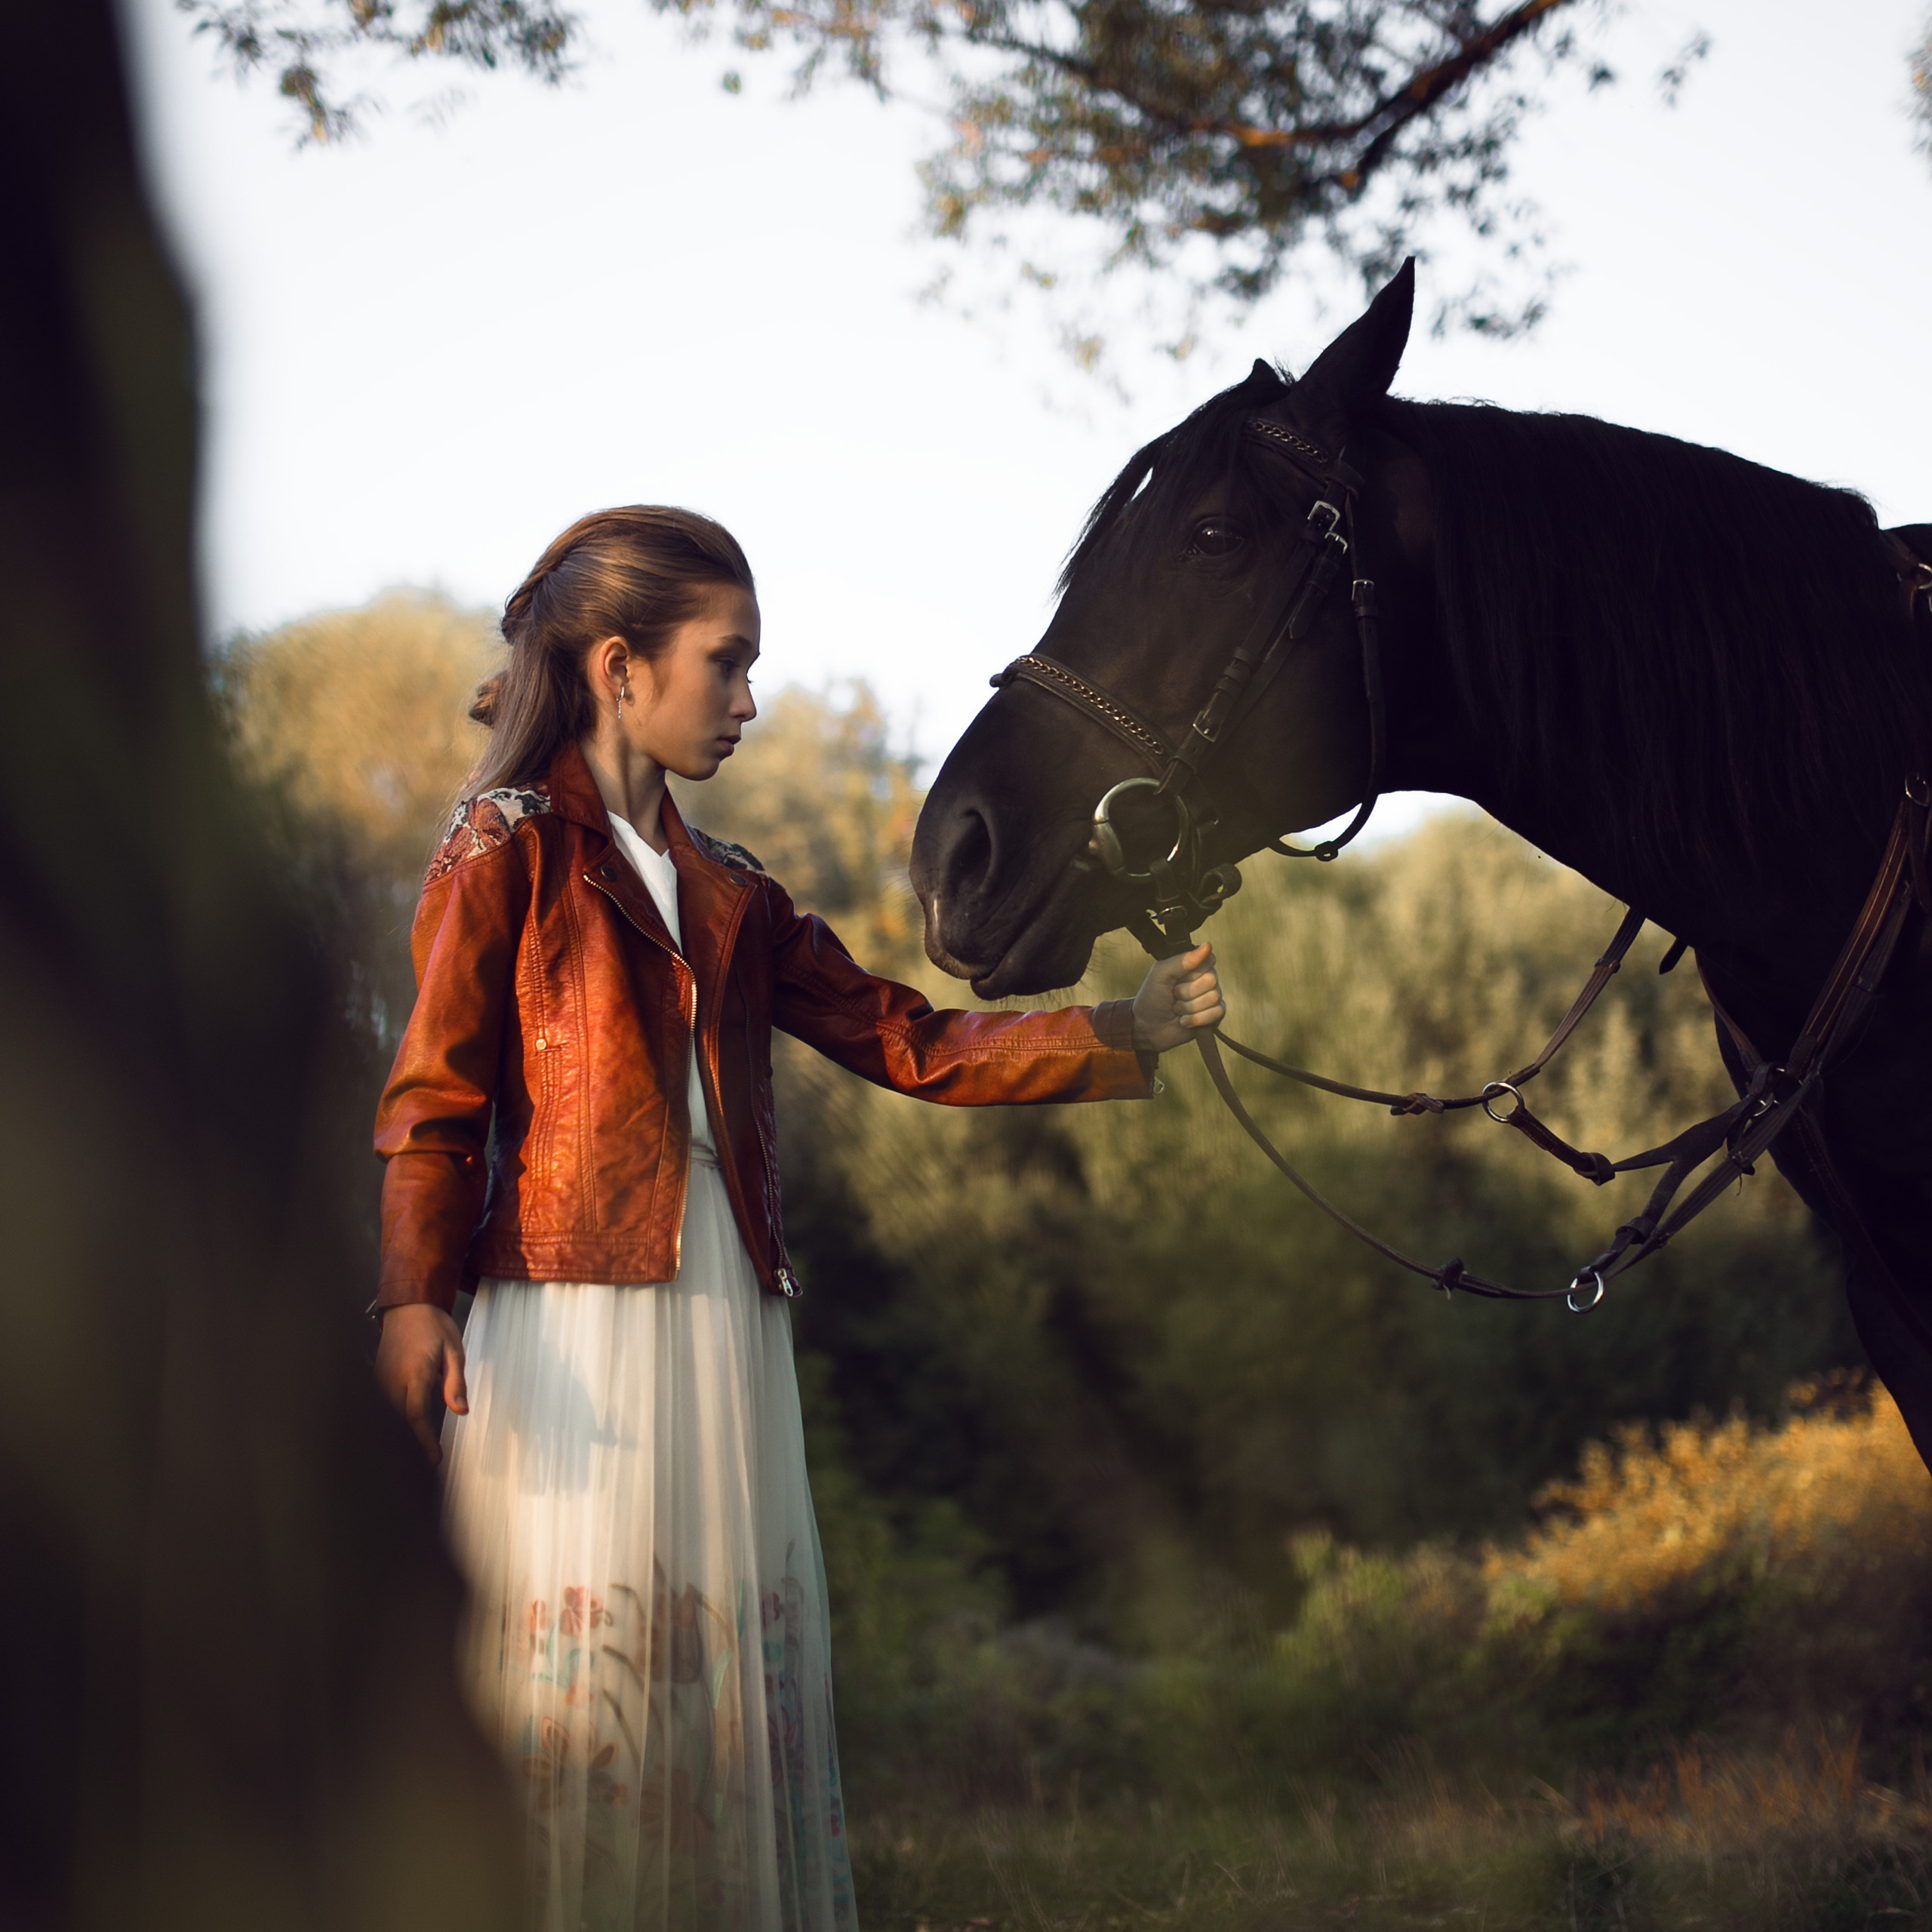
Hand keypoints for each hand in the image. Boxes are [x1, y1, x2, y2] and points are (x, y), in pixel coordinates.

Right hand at [375, 1303, 468, 1464]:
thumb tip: (460, 1411)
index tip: (434, 1459)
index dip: (424, 1441)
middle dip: (414, 1443)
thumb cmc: (434, 1326)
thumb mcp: (453, 1351)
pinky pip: (386, 1405)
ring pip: (391, 1416)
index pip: (416, 1416)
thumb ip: (455, 1382)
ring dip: (404, 1431)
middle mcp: (392, 1380)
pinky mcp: (376, 1378)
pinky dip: (397, 1418)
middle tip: (430, 1461)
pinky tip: (409, 1427)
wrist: (408, 1306)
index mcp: (414, 1373)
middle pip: (401, 1421)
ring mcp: (381, 1380)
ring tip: (419, 1451)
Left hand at [1132, 942, 1225, 1052]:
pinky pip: (1218, 1012)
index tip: (1176, 978)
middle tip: (1174, 996)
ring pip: (1214, 997)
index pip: (1209, 960)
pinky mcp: (1214, 1016)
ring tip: (1177, 1009)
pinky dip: (1197, 1019)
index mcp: (1194, 966)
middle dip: (1187, 992)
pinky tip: (1184, 1021)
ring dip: (1189, 1007)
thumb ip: (1183, 960)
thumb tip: (1208, 946)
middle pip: (1212, 980)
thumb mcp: (1161, 974)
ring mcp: (1211, 998)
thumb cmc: (1152, 998)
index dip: (1192, 972)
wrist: (1147, 1027)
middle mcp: (1206, 980)